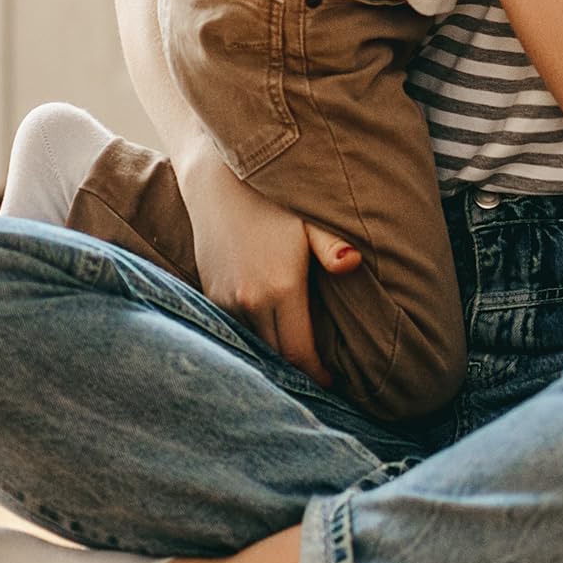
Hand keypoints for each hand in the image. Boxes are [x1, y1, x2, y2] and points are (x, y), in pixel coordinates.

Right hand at [180, 136, 359, 387]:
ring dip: (273, 355)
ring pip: (253, 343)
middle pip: (276, 355)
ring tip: (296, 363)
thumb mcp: (308, 219)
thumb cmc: (271, 197)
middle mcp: (250, 301)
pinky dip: (252, 338)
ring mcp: (225, 299)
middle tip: (318, 380)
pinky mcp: (209, 292)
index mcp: (281, 288)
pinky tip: (267, 337)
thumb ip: (330, 247)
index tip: (332, 384)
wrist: (216, 179)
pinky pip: (233, 328)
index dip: (316, 374)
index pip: (299, 352)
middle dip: (297, 371)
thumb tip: (353, 263)